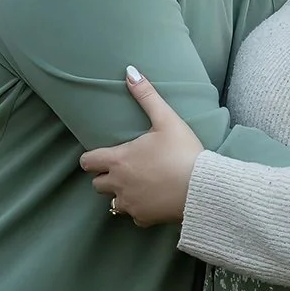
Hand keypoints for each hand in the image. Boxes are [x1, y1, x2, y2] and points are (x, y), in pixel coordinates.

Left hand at [79, 67, 203, 226]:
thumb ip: (146, 96)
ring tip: (138, 185)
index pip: (88, 162)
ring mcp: (131, 204)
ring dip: (120, 195)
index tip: (102, 156)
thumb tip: (130, 71)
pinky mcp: (144, 219)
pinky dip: (140, 210)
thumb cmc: (183, 151)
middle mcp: (119, 184)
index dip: (91, 159)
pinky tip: (153, 200)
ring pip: (113, 204)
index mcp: (119, 160)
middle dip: (106, 177)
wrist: (202, 188)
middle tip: (123, 168)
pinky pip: (134, 216)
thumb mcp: (166, 119)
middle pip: (96, 185)